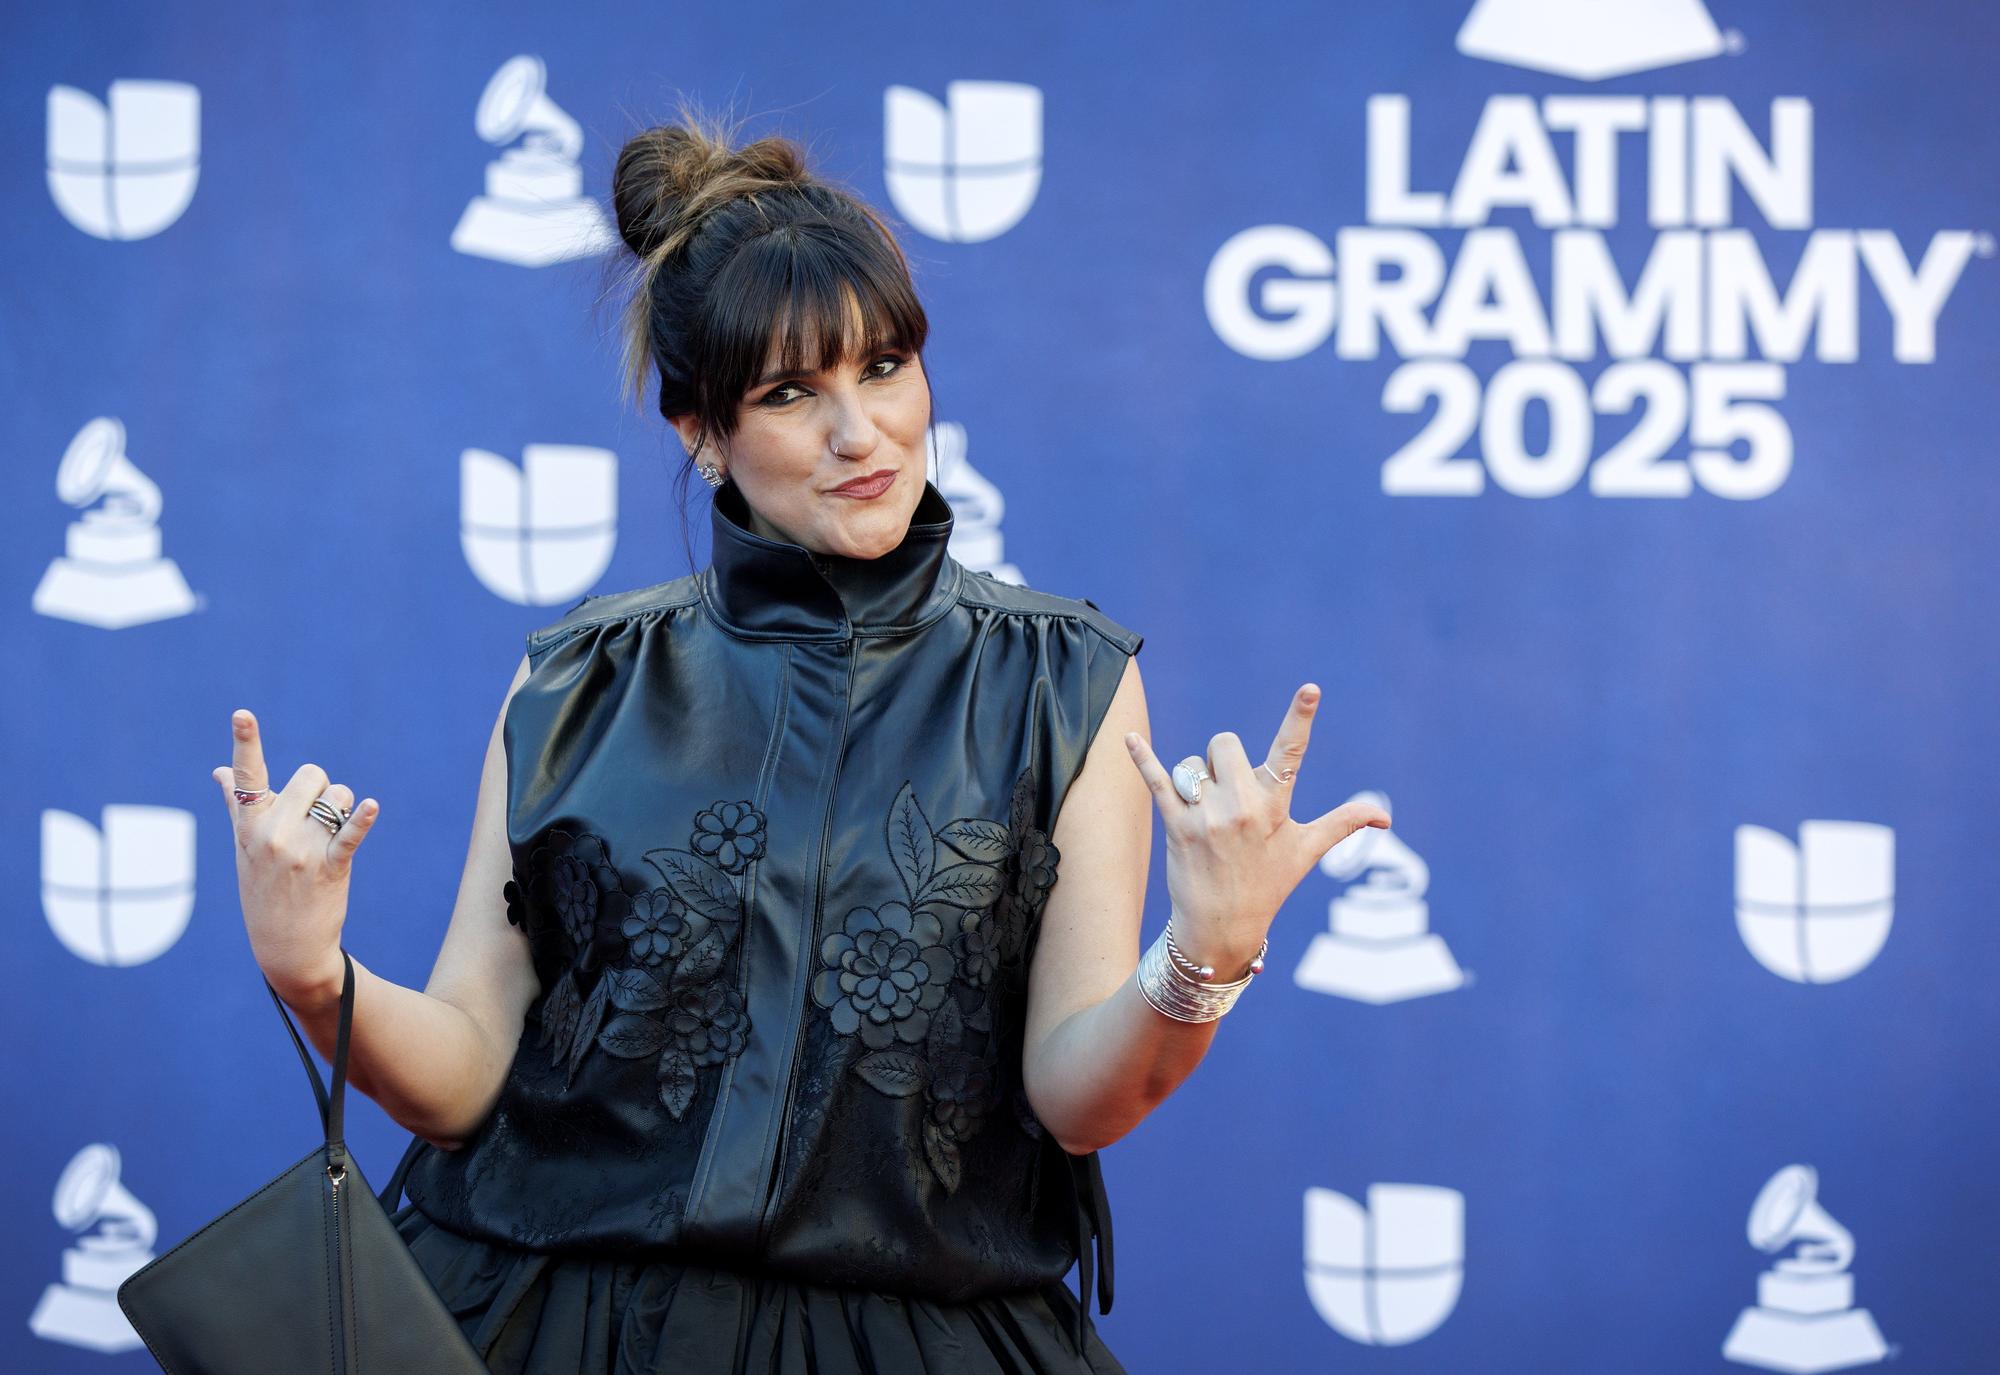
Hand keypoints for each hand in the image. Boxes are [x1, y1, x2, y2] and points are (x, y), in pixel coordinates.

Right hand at [211, 709, 379, 999]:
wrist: (286, 946)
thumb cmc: (264, 889)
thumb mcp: (243, 848)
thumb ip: (237, 805)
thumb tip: (219, 771)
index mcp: (249, 824)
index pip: (246, 776)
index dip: (246, 741)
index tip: (242, 713)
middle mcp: (271, 833)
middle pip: (312, 775)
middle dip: (320, 790)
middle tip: (315, 819)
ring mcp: (300, 850)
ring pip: (338, 796)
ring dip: (343, 809)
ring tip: (329, 838)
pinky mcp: (329, 867)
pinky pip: (349, 833)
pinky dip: (362, 820)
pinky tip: (372, 807)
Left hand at [1123, 683, 1390, 973]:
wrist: (1222, 927)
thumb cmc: (1268, 884)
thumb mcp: (1306, 851)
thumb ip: (1344, 823)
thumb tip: (1386, 816)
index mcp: (1276, 806)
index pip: (1291, 753)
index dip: (1300, 718)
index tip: (1310, 689)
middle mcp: (1243, 807)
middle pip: (1224, 744)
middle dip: (1223, 759)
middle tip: (1227, 796)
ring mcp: (1208, 817)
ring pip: (1193, 765)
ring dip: (1195, 781)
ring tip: (1206, 817)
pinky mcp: (1176, 827)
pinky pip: (1157, 782)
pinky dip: (1142, 758)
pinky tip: (1129, 738)